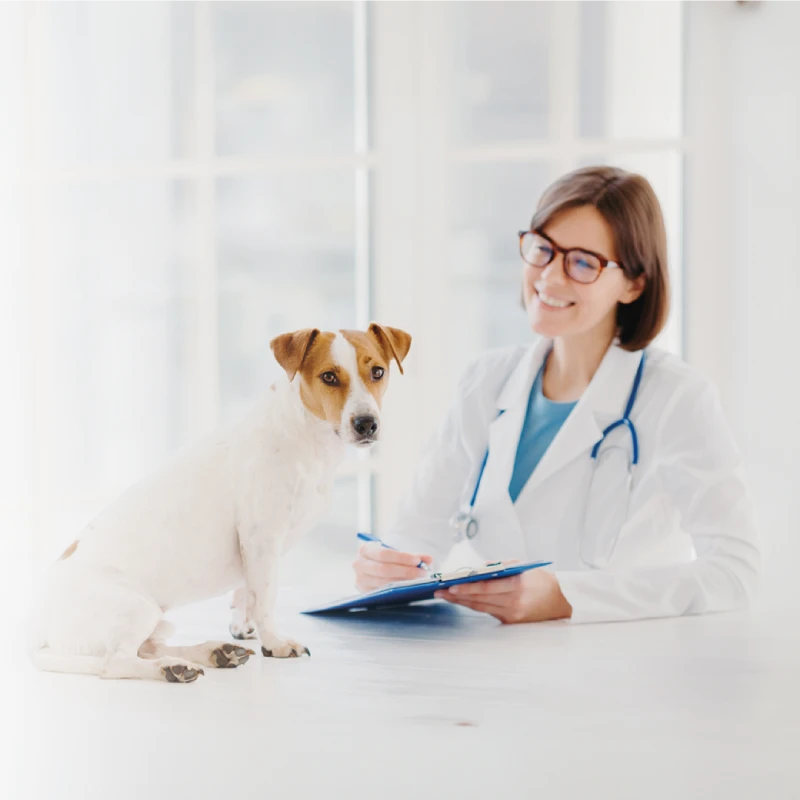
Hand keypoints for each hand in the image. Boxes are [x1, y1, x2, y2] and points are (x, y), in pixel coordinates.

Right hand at [353, 543, 432, 592]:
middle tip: (422, 573)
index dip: (402, 558)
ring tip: (419, 581)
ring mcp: (360, 580)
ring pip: (383, 583)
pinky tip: (409, 589)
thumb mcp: (396, 553)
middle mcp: (359, 564)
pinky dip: (396, 591)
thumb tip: (429, 559)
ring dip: (403, 583)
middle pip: (384, 569)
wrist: (373, 567)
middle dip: (405, 571)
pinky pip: (382, 593)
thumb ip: (413, 556)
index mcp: (365, 549)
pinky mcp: (364, 593)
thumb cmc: (386, 559)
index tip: (418, 561)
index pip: (384, 554)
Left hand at [434, 568, 571, 622]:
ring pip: (480, 608)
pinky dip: (474, 606)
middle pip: (479, 600)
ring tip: (445, 596)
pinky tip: (462, 601)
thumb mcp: (522, 567)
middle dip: (457, 596)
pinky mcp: (510, 622)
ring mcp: (511, 615)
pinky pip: (488, 613)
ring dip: (461, 602)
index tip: (450, 585)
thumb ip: (499, 567)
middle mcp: (513, 603)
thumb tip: (475, 570)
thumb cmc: (540, 579)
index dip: (466, 587)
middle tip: (439, 592)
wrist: (561, 600)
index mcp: (516, 586)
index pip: (485, 588)